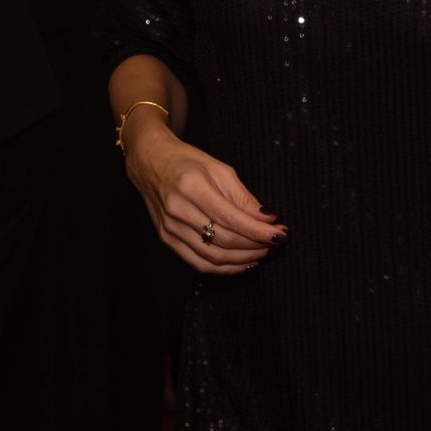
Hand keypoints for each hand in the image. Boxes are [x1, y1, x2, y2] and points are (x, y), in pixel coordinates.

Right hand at [122, 112, 283, 274]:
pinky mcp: (166, 239)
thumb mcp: (220, 169)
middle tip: (275, 242)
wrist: (150, 161)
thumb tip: (267, 219)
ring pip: (213, 256)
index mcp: (192, 186)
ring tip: (262, 252)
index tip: (280, 234)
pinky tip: (242, 263)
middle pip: (224, 240)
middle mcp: (178, 209)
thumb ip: (243, 197)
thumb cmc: (186, 161)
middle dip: (256, 245)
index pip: (232, 219)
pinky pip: (198, 263)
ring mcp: (170, 228)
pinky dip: (224, 268)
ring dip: (243, 259)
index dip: (259, 231)